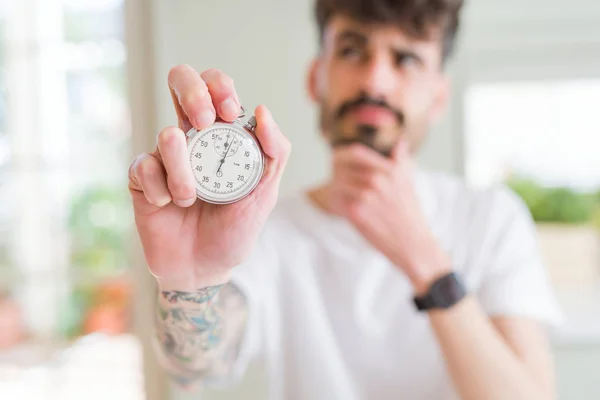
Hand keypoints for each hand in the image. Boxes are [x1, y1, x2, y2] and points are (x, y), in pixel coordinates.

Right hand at [128, 66, 290, 289]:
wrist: (203, 268)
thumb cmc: (235, 229)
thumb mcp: (265, 194)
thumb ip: (275, 153)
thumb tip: (262, 111)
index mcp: (222, 136)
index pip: (215, 87)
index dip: (219, 87)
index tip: (230, 113)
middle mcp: (192, 138)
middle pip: (181, 80)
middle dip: (192, 91)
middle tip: (203, 123)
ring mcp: (165, 156)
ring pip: (166, 134)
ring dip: (183, 171)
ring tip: (190, 199)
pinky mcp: (141, 177)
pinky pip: (143, 166)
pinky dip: (159, 189)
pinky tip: (167, 205)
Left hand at [329, 140, 449, 294]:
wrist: (412, 243)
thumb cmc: (410, 214)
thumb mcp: (409, 182)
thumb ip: (402, 160)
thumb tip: (400, 141)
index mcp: (389, 169)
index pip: (354, 152)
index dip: (341, 154)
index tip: (337, 159)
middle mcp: (377, 179)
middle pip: (341, 166)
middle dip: (336, 173)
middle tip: (338, 180)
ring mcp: (365, 196)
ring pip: (336, 183)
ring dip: (335, 188)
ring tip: (342, 195)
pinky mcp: (356, 213)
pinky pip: (336, 200)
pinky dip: (336, 202)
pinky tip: (343, 207)